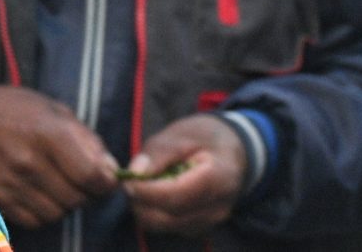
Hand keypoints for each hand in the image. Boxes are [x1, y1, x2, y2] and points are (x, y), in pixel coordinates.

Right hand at [0, 83, 118, 227]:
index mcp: (47, 134)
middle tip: (76, 177)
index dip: (107, 182)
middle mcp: (28, 161)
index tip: (104, 178)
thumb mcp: (55, 112)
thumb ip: (87, 141)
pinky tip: (35, 190)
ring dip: (62, 203)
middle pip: (77, 199)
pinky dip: (41, 210)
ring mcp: (9, 182)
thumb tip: (111, 171)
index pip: (93, 178)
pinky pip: (34, 219)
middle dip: (85, 192)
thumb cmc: (17, 110)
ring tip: (53, 182)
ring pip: (57, 213)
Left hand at [122, 114, 247, 236]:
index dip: (148, 191)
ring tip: (142, 184)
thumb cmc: (205, 138)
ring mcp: (211, 221)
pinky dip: (155, 213)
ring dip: (146, 208)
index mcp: (219, 178)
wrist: (232, 153)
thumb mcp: (182, 134)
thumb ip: (159, 153)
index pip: (178, 196)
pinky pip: (170, 227)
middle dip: (143, 200)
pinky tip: (155, 193)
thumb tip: (135, 173)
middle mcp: (219, 207)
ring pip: (166, 225)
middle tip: (130, 180)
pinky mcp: (201, 227)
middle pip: (170, 216)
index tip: (128, 179)